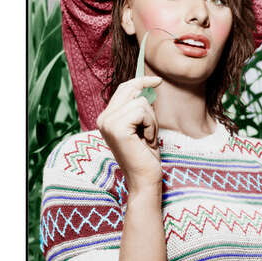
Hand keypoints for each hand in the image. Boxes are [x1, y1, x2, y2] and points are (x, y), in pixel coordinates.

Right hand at [97, 76, 162, 193]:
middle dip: (148, 108)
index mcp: (106, 117)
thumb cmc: (146, 155)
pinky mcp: (117, 128)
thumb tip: (148, 85)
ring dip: (151, 121)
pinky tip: (146, 141)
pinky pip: (142, 111)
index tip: (158, 81)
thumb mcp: (142, 126)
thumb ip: (139, 107)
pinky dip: (151, 126)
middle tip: (150, 130)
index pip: (123, 89)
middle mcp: (103, 118)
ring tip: (146, 138)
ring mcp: (108, 122)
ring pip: (141, 102)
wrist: (144, 179)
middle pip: (132, 91)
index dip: (141, 81)